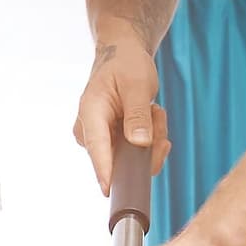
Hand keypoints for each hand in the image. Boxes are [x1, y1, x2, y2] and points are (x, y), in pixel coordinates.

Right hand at [71, 38, 159, 192]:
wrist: (122, 55)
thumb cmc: (126, 65)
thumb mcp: (137, 85)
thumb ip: (137, 115)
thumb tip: (139, 144)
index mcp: (90, 113)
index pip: (97, 146)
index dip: (104, 170)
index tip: (108, 190)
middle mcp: (90, 131)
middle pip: (120, 158)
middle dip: (148, 142)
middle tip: (155, 112)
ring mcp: (102, 140)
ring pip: (133, 157)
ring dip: (152, 137)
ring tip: (152, 110)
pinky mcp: (113, 144)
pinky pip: (138, 154)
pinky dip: (151, 138)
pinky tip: (151, 117)